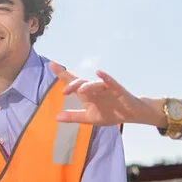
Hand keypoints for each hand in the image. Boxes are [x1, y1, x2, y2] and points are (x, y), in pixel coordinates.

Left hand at [49, 62, 164, 127]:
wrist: (130, 114)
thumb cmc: (110, 113)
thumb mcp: (89, 117)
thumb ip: (73, 116)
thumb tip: (56, 117)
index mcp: (87, 95)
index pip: (72, 83)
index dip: (62, 74)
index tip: (51, 64)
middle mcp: (94, 89)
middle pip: (81, 83)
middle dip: (72, 84)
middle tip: (65, 91)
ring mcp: (105, 88)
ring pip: (94, 84)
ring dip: (87, 85)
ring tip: (81, 90)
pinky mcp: (116, 89)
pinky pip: (110, 82)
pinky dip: (105, 78)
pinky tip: (99, 73)